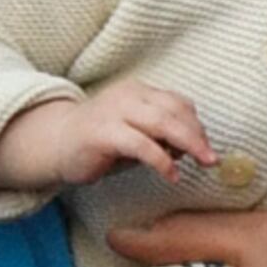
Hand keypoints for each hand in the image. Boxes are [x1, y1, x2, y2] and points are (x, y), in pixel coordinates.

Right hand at [0, 80, 218, 195]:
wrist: (54, 144)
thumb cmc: (99, 142)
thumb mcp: (136, 134)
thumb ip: (162, 136)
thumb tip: (190, 148)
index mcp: (138, 92)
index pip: (177, 103)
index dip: (197, 125)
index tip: (206, 148)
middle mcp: (127, 96)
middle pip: (174, 111)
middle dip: (198, 135)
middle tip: (212, 158)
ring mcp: (113, 112)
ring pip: (161, 123)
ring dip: (188, 144)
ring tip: (201, 163)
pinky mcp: (102, 133)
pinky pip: (140, 144)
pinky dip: (161, 160)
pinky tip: (171, 175)